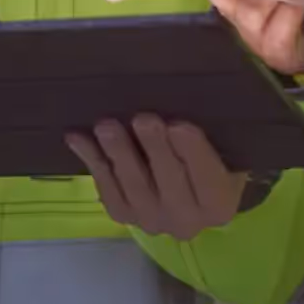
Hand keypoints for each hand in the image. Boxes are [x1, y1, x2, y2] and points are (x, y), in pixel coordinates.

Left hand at [66, 115, 244, 240]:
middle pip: (170, 183)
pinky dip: (92, 161)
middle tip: (143, 119)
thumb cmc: (213, 152)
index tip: (179, 125)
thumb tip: (221, 82)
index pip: (209, 178)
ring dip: (119, 154)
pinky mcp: (123, 215)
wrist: (189, 186)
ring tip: (106, 126)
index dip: (194, 152)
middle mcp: (188, 220)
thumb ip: (217, 126)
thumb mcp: (226, 143)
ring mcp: (152, 220)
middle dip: (155, 149)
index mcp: (220, 203)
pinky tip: (77, 137)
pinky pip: (106, 188)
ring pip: (134, 187)